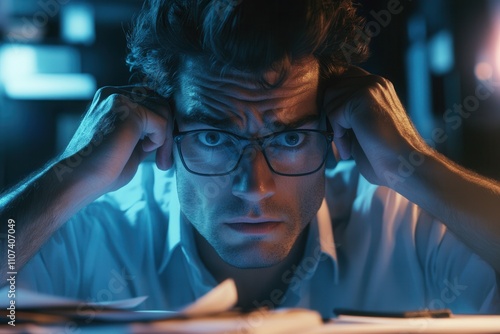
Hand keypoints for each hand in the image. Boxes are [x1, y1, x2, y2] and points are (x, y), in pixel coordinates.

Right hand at [57, 86, 172, 192]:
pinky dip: (161, 140)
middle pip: (160, 103)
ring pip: (164, 111)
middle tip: (163, 160)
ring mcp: (119, 99)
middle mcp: (114, 93)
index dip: (161, 127)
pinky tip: (146, 150)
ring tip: (157, 159)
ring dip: (166, 138)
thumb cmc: (103, 170)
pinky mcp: (126, 109)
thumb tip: (169, 130)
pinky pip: (161, 121)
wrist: (79, 180)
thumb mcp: (130, 145)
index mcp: (112, 99)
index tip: (160, 154)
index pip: (152, 102)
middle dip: (167, 132)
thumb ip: (145, 133)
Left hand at [323, 67, 428, 186]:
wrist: (406, 165)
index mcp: (378, 87)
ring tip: (347, 148)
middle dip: (332, 117)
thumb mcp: (365, 127)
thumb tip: (326, 111)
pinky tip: (349, 150)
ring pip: (330, 100)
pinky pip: (334, 112)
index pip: (341, 82)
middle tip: (343, 142)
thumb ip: (350, 115)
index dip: (335, 106)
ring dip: (335, 128)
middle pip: (332, 90)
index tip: (340, 132)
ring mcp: (371, 86)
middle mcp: (376, 82)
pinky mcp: (363, 96)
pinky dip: (337, 135)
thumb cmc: (386, 155)